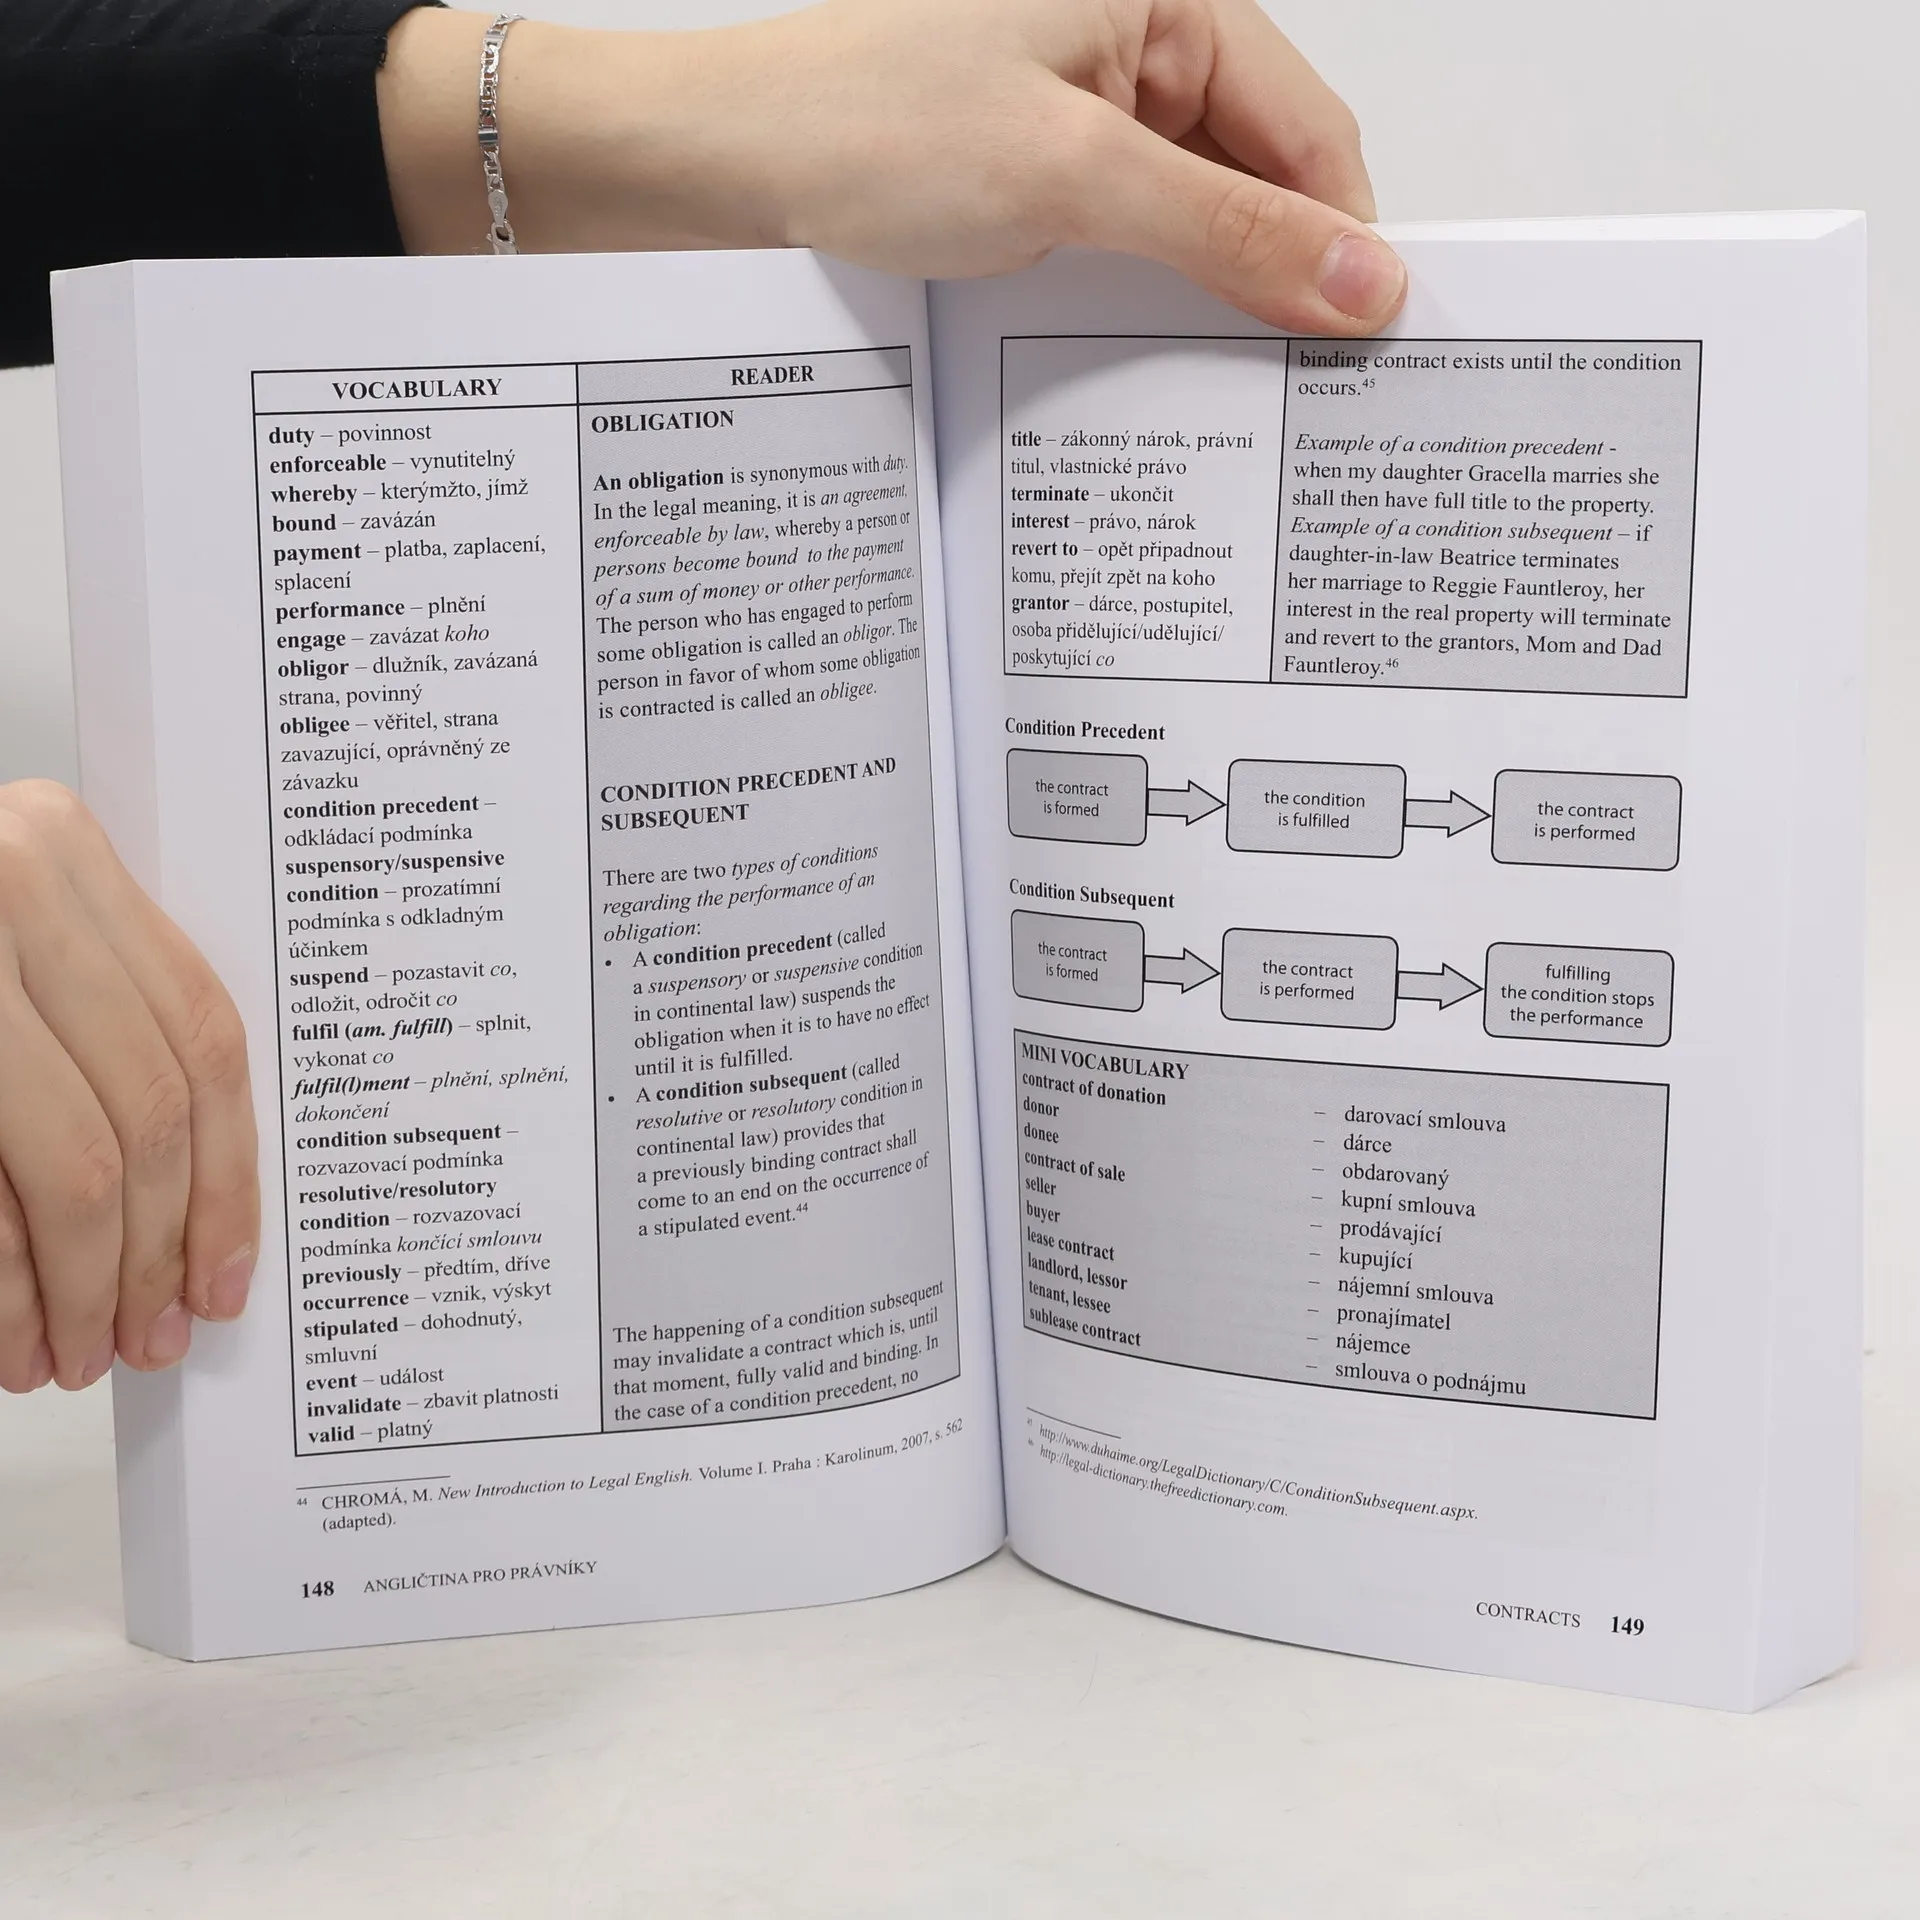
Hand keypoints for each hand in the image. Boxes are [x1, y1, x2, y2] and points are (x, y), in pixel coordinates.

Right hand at [0, 782, 257, 1391]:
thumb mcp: (7, 947)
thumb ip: (97, 1028)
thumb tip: (192, 1206)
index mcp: (55, 847)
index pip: (200, 1035)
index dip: (228, 1174)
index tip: (226, 1273)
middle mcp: (7, 885)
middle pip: (146, 1112)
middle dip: (156, 1252)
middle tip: (156, 1337)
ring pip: (75, 1164)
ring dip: (82, 1285)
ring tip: (79, 1354)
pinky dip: (5, 1286)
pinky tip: (12, 1340)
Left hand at [379, 0, 1404, 335]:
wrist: (713, 165)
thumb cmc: (859, 126)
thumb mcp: (1069, 178)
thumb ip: (1226, 231)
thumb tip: (1361, 278)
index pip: (1308, 128)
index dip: (1341, 238)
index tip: (1361, 343)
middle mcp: (1131, 37)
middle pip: (1258, 172)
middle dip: (1275, 274)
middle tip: (1296, 386)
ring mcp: (1080, 105)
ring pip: (1193, 211)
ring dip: (1206, 293)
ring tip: (1213, 379)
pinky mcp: (1035, 165)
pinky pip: (1126, 232)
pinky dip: (1142, 292)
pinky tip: (1140, 352)